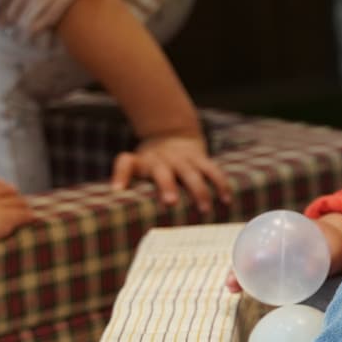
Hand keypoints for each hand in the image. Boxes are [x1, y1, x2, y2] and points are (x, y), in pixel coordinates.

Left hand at [111, 133, 231, 211]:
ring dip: (200, 190)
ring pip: (192, 173)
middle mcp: (163, 160)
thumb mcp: (135, 162)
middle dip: (167, 186)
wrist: (172, 133)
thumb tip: (115, 191)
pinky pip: (213, 171)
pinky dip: (220, 184)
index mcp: (143, 162)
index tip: (118, 190)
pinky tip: (226, 200)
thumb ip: (124, 172)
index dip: (121, 174)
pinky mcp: (201, 159)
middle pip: (164, 173)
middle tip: (170, 202)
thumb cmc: (151, 159)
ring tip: (204, 209)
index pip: (128, 163)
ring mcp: (184, 159)